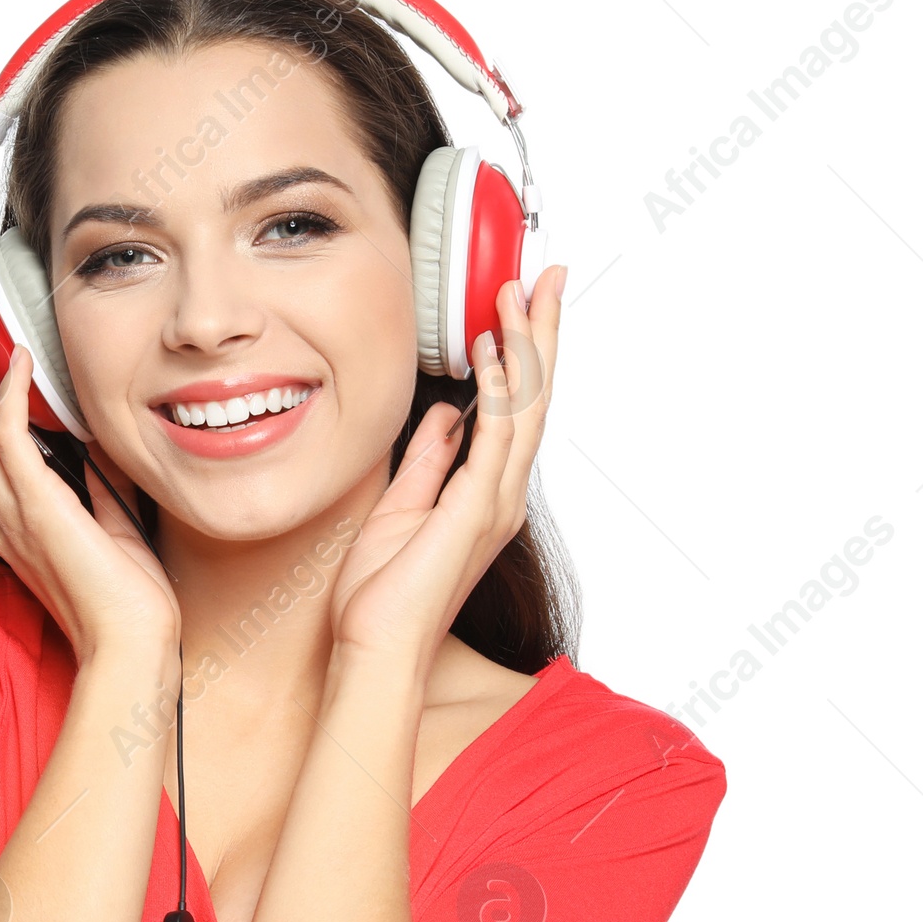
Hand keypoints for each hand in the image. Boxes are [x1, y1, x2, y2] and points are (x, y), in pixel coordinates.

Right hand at [0, 302, 180, 664]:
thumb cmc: (126, 598)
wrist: (131, 642)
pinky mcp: (37, 508)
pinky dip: (13, 392)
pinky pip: (9, 436)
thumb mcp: (112, 522)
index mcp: (12, 518)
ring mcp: (11, 510)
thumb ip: (99, 482)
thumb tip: (100, 441)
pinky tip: (22, 361)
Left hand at [327, 269, 565, 670]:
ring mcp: (494, 503)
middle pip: (534, 398)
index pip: (514, 409)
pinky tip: (493, 351)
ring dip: (524, 345)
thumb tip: (446, 415)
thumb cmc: (383, 594)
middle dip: (540, 332)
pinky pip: (495, 438)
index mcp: (485, 493)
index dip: (521, 352)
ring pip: (525, 408)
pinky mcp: (474, 510)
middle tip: (545, 275)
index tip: (517, 303)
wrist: (377, 646)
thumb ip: (428, 459)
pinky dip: (498, 390)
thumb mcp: (402, 505)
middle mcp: (501, 495)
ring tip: (518, 292)